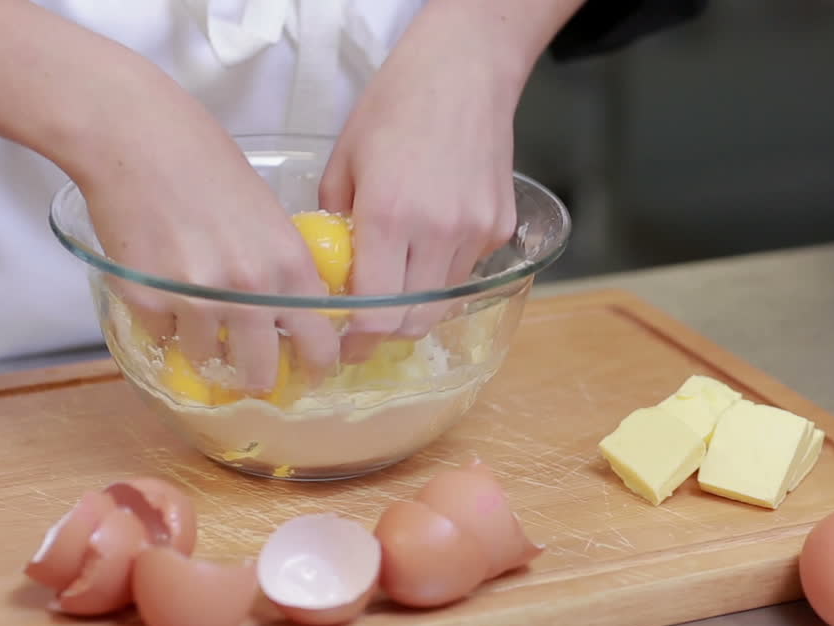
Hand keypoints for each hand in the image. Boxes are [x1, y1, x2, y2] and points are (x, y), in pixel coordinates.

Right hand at [78, 79, 337, 392]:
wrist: (137, 139)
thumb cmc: (206, 162)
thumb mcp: (269, 216)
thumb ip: (283, 267)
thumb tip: (292, 312)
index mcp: (290, 267)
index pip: (319, 345)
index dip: (314, 368)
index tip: (307, 376)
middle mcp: (249, 291)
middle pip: (261, 374)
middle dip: (256, 379)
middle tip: (250, 374)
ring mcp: (196, 300)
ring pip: (205, 358)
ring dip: (203, 348)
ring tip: (197, 318)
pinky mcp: (147, 300)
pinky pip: (162, 335)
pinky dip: (164, 323)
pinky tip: (163, 288)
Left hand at [318, 12, 520, 361]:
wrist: (464, 72)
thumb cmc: (394, 107)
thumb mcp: (344, 163)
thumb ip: (336, 226)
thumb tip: (333, 275)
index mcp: (389, 216)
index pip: (374, 313)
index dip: (356, 341)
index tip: (343, 346)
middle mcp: (437, 232)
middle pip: (414, 322)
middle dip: (386, 335)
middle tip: (365, 330)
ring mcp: (476, 232)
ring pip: (442, 301)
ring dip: (416, 302)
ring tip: (397, 274)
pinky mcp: (499, 228)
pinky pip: (466, 270)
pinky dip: (443, 271)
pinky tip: (431, 237)